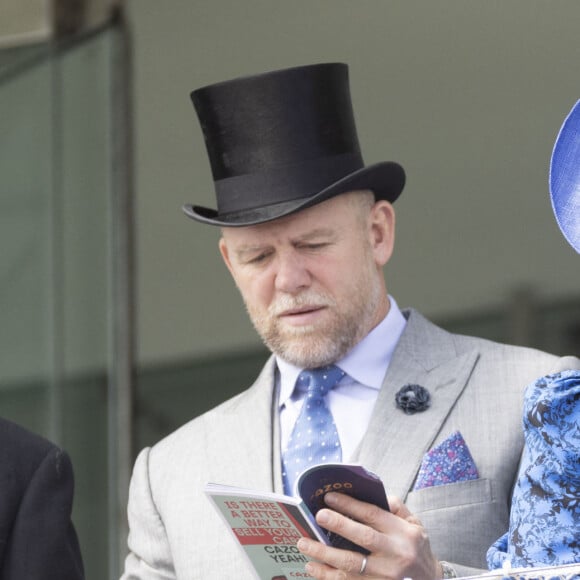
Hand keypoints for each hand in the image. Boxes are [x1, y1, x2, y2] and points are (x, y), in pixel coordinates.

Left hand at [297, 492, 441, 579]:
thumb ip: (394, 506)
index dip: (350, 505)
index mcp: (403, 533)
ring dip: (324, 556)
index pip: (372, 515)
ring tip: (304, 544)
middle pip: (363, 538)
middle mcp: (395, 555)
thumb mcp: (414, 523)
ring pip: (351, 566)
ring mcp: (385, 577)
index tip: (329, 497)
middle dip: (338, 525)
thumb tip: (368, 492)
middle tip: (317, 516)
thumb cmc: (416, 546)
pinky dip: (328, 576)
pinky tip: (312, 567)